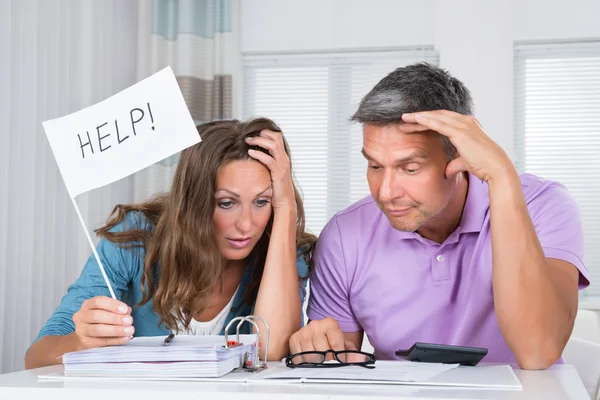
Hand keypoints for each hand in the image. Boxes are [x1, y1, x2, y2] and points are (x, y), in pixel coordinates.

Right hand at [72, 296, 133, 348]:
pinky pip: (101, 342)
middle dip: (115, 318)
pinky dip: (115, 340)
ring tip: (129, 330)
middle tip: (129, 321)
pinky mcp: (86, 342)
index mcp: (88, 304)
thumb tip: (127, 313)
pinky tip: (125, 338)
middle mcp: (82, 316)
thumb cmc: (100, 319)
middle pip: (96, 316)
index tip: (125, 310)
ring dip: (116, 330)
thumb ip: (118, 310)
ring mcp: (82, 330)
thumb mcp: (107, 310)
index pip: (98, 302)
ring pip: (98, 330)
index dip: (113, 305)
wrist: (85, 335)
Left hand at [246, 130, 295, 211]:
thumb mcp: (271, 171)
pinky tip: (250, 153)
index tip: (253, 134)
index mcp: (282, 156)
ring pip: (273, 145)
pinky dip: (259, 154)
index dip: (265, 132)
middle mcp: (284, 158)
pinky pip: (269, 159)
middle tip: (249, 136)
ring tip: (248, 141)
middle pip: (276, 136)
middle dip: (262, 133)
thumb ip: (266, 162)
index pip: (277, 136)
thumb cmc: (276, 187)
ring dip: (259, 141)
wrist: (284, 201)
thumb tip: (253, 154)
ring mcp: (282, 165)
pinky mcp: (279, 172)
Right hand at [288, 317, 361, 363]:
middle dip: (328, 361)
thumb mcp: (345, 344)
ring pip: (310, 357)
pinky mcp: (294, 339)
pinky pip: (299, 357)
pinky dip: (305, 363)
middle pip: (323, 352)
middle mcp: (315, 325)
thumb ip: (353, 352)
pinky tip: (309, 360)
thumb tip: (360, 360)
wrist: (318, 333)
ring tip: (320, 361)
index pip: (336, 344)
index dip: (340, 356)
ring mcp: (303, 332)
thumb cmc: (332, 339)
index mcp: (330, 323)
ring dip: (316, 363)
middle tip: (330, 361)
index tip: (341, 361)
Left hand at [400, 111, 514, 182]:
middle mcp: (465, 121)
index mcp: (467, 125)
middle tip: (404, 119)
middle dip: (420, 117)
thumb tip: (446, 171)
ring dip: (419, 117)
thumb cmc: (483, 165)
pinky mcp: (459, 131)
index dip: (427, 120)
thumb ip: (454, 164)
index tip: (413, 123)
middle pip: (437, 115)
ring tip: (404, 118)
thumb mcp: (464, 162)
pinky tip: (414, 119)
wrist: (495, 168)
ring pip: (436, 117)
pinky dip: (425, 120)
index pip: (443, 119)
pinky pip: (438, 123)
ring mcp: (463, 124)